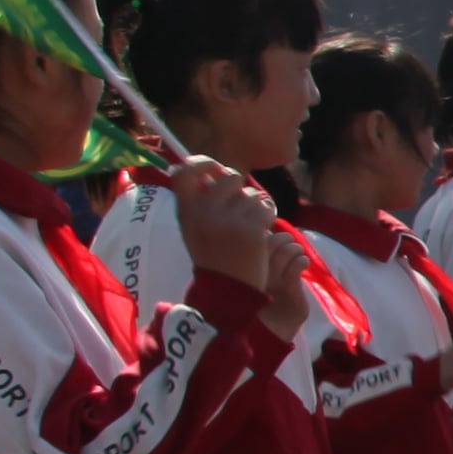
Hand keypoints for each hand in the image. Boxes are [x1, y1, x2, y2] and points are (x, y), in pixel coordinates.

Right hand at [166, 155, 282, 279]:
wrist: (228, 290)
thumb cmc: (215, 256)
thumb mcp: (196, 228)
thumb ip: (202, 201)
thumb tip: (218, 170)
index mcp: (186, 212)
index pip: (183, 172)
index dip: (201, 163)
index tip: (214, 169)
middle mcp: (204, 213)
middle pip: (230, 177)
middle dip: (241, 189)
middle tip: (242, 208)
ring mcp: (228, 220)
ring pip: (253, 193)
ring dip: (257, 205)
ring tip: (249, 227)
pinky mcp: (251, 228)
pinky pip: (266, 206)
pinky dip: (269, 215)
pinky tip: (262, 231)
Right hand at [258, 226, 317, 337]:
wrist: (273, 330)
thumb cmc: (264, 298)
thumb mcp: (255, 276)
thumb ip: (257, 256)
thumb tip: (266, 230)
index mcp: (242, 268)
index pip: (253, 239)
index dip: (266, 234)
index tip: (274, 240)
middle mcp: (255, 273)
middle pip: (270, 240)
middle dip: (284, 238)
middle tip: (289, 244)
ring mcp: (272, 281)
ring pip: (286, 251)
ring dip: (296, 248)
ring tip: (298, 254)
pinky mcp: (288, 290)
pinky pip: (297, 265)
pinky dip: (303, 260)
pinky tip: (303, 266)